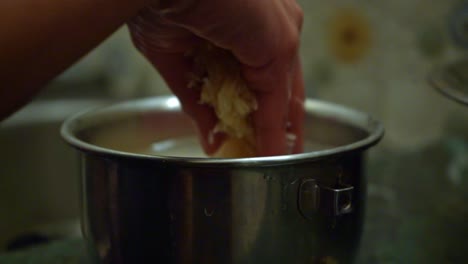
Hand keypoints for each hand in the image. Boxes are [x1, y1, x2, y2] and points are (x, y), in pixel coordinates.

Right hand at [128, 0, 303, 155]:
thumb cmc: (156, 0)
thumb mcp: (176, 57)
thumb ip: (198, 99)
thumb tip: (210, 135)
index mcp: (249, 19)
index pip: (266, 70)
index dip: (264, 104)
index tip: (260, 132)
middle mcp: (273, 21)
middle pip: (285, 83)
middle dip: (282, 121)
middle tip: (280, 151)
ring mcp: (279, 32)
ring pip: (284, 94)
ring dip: (277, 131)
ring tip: (273, 161)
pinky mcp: (279, 44)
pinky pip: (276, 101)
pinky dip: (271, 132)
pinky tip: (268, 155)